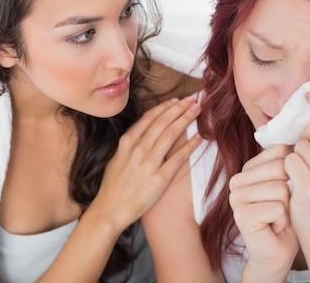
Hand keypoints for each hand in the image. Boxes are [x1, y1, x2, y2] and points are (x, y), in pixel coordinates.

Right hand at [90, 96, 201, 232]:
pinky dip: (189, 145)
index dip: (165, 107)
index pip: (149, 118)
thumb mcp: (116, 157)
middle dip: (180, 109)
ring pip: (171, 135)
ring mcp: (149, 163)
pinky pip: (178, 158)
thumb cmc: (112, 186)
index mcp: (127, 142)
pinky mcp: (159, 178)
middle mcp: (138, 149)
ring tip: (197, 111)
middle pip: (163, 122)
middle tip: (193, 100)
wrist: (110, 210)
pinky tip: (199, 138)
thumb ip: (130, 143)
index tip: (176, 101)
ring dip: (186, 120)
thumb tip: (144, 132)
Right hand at [229, 144, 298, 281]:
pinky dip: (283, 220)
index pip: (280, 151)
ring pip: (280, 189)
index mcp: (247, 169)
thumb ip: (286, 163)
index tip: (285, 191)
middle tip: (281, 207)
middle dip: (290, 192)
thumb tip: (300, 141)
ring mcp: (236, 198)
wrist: (277, 252)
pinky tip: (275, 227)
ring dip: (287, 208)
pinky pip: (278, 208)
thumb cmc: (285, 218)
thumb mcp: (287, 185)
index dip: (293, 172)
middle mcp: (237, 181)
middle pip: (281, 168)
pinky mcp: (242, 215)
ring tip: (278, 217)